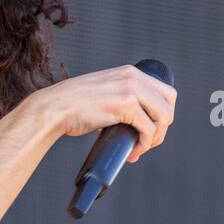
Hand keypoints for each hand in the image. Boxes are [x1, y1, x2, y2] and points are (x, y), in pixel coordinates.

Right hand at [35, 65, 176, 162]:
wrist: (54, 108)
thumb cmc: (71, 106)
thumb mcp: (103, 93)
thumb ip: (120, 99)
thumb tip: (130, 122)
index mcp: (130, 72)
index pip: (164, 91)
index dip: (162, 113)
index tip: (152, 129)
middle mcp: (133, 77)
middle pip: (169, 103)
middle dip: (163, 127)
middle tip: (148, 142)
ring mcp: (131, 89)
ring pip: (162, 117)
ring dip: (155, 137)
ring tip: (140, 149)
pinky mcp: (125, 105)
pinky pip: (148, 128)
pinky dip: (144, 144)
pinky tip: (133, 151)